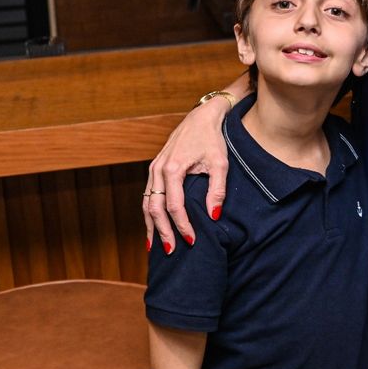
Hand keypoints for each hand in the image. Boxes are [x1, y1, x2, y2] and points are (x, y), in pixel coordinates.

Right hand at [143, 97, 231, 252]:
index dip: (182, 226)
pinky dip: (149, 213)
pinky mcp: (155, 169)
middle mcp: (158, 170)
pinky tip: (154, 226)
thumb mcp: (221, 163)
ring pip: (146, 204)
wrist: (202, 117)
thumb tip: (213, 215)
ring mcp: (153, 169)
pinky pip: (147, 195)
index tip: (192, 241)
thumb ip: (217, 190)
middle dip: (163, 232)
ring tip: (157, 246)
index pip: (174, 206)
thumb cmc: (213, 139)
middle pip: (154, 208)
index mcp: (173, 169)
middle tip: (172, 251)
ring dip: (152, 226)